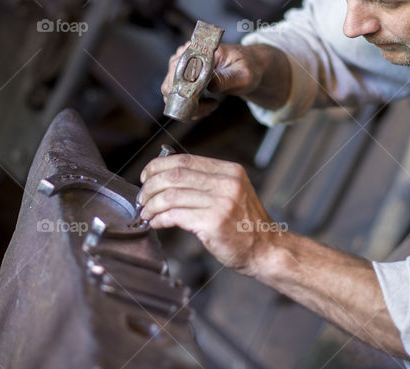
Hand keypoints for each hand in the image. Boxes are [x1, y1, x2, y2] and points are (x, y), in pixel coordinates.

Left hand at [138, 153, 282, 274]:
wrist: (267, 250)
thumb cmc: (246, 226)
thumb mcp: (233, 193)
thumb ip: (207, 183)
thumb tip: (168, 178)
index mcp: (230, 171)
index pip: (185, 160)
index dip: (159, 166)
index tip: (146, 176)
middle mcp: (227, 183)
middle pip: (175, 175)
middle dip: (151, 186)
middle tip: (142, 197)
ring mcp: (221, 202)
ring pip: (171, 195)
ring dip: (152, 204)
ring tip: (146, 212)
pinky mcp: (214, 223)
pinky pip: (176, 215)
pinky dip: (160, 218)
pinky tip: (156, 222)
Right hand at [160, 42, 289, 116]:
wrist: (248, 68)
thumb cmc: (247, 68)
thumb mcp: (243, 75)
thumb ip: (226, 79)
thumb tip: (208, 84)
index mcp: (199, 48)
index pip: (179, 69)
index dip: (186, 88)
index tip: (203, 98)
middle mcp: (185, 55)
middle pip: (170, 84)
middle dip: (188, 101)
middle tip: (211, 104)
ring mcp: (181, 67)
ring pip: (171, 94)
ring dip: (189, 105)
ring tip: (212, 104)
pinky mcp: (182, 79)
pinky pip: (177, 98)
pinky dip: (190, 107)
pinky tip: (208, 104)